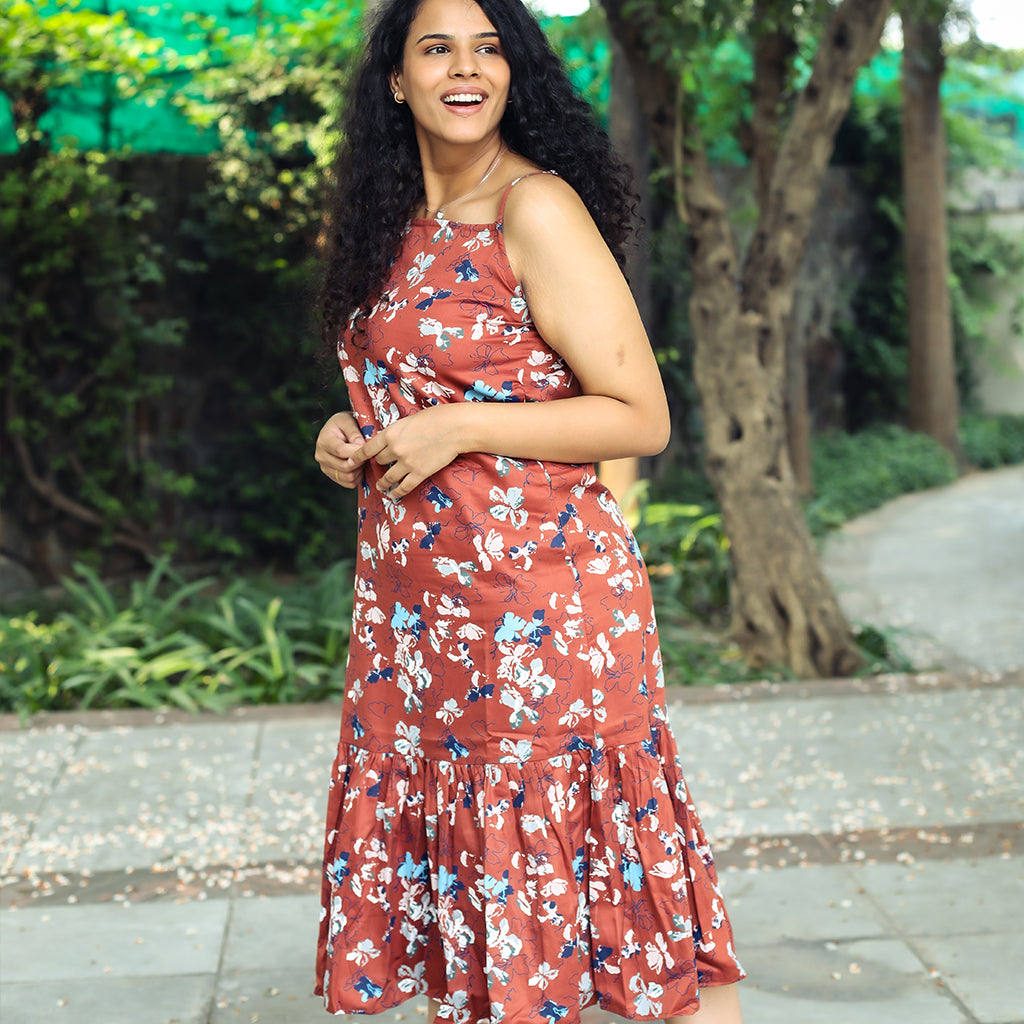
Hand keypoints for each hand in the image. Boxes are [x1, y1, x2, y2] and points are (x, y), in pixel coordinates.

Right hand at [315, 411, 365, 487]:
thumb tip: (360, 446)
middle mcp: (320, 455)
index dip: (358, 452)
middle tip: (369, 453)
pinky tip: (360, 466)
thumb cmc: (345, 423)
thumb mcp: (349, 421)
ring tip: (364, 458)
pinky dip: (358, 477)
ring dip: (360, 470)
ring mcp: (325, 467)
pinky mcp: (332, 476)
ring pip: (348, 477)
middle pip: (345, 467)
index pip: (341, 451)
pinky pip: (349, 483)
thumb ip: (354, 432)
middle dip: (361, 461)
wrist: (339, 430)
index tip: (369, 447)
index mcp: (323, 440)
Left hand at [348, 404, 464, 499]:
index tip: (350, 462)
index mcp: (390, 433)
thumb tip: (389, 439)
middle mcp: (395, 449)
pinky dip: (397, 492)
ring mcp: (406, 463)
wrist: (454, 428)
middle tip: (378, 468)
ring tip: (380, 486)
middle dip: (378, 464)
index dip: (357, 457)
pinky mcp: (419, 473)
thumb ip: (396, 432)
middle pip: (378, 462)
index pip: (367, 448)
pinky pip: (403, 487)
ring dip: (382, 483)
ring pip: (387, 477)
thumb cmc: (435, 418)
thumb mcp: (408, 420)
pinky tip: (393, 494)